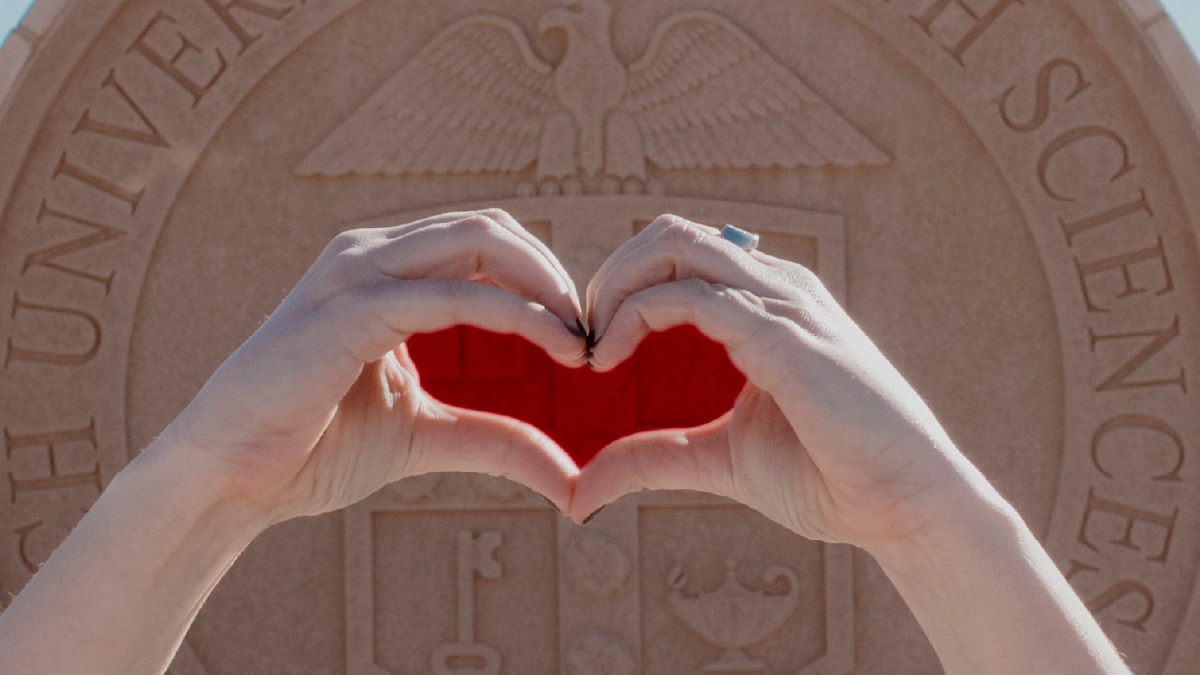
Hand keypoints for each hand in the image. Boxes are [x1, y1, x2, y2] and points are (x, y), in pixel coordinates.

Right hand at [156, 210, 586, 522]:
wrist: (231, 478)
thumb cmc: (314, 447)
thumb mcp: (425, 435)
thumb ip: (496, 439)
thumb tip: (572, 476)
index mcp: (386, 273)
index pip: (485, 243)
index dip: (545, 279)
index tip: (587, 336)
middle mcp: (371, 256)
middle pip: (490, 228)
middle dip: (554, 273)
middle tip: (593, 331)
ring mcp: (355, 274)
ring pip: (476, 241)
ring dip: (543, 284)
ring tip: (579, 338)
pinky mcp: (348, 309)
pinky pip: (449, 294)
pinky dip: (513, 313)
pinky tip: (552, 343)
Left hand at [572, 215, 988, 550]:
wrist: (905, 504)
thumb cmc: (828, 476)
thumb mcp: (718, 459)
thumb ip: (651, 457)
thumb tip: (580, 487)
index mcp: (766, 303)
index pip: (678, 253)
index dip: (622, 283)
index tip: (591, 344)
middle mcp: (774, 288)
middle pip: (668, 233)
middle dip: (608, 272)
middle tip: (580, 333)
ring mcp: (782, 303)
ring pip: (674, 246)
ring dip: (614, 284)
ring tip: (592, 341)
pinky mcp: (783, 334)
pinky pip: (692, 295)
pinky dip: (634, 315)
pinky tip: (610, 358)